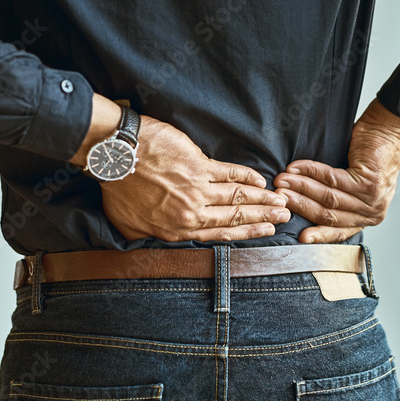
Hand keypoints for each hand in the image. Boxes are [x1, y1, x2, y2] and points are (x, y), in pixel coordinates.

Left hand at [99, 114, 290, 241]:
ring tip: (281, 200)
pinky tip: (260, 179)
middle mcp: (191, 213)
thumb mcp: (127, 225)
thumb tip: (149, 244)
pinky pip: (229, 172)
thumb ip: (145, 237)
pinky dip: (246, 176)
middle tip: (285, 216)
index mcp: (177, 229)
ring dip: (262, 199)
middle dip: (264, 217)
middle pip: (236, 216)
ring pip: (238, 196)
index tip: (266, 232)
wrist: (115, 156)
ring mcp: (196, 189)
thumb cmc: (117, 189)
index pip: (220, 234)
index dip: (247, 233)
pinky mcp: (197, 166)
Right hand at [273, 98, 399, 242]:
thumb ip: (339, 200)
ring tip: (282, 181)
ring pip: (328, 197)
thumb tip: (304, 206)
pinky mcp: (368, 182)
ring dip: (301, 188)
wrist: (387, 130)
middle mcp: (372, 213)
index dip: (318, 234)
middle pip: (329, 214)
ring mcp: (372, 199)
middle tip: (279, 197)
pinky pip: (332, 179)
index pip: (339, 231)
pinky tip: (296, 168)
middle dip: (300, 205)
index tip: (300, 238)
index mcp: (368, 217)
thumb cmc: (369, 155)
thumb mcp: (355, 184)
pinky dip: (310, 172)